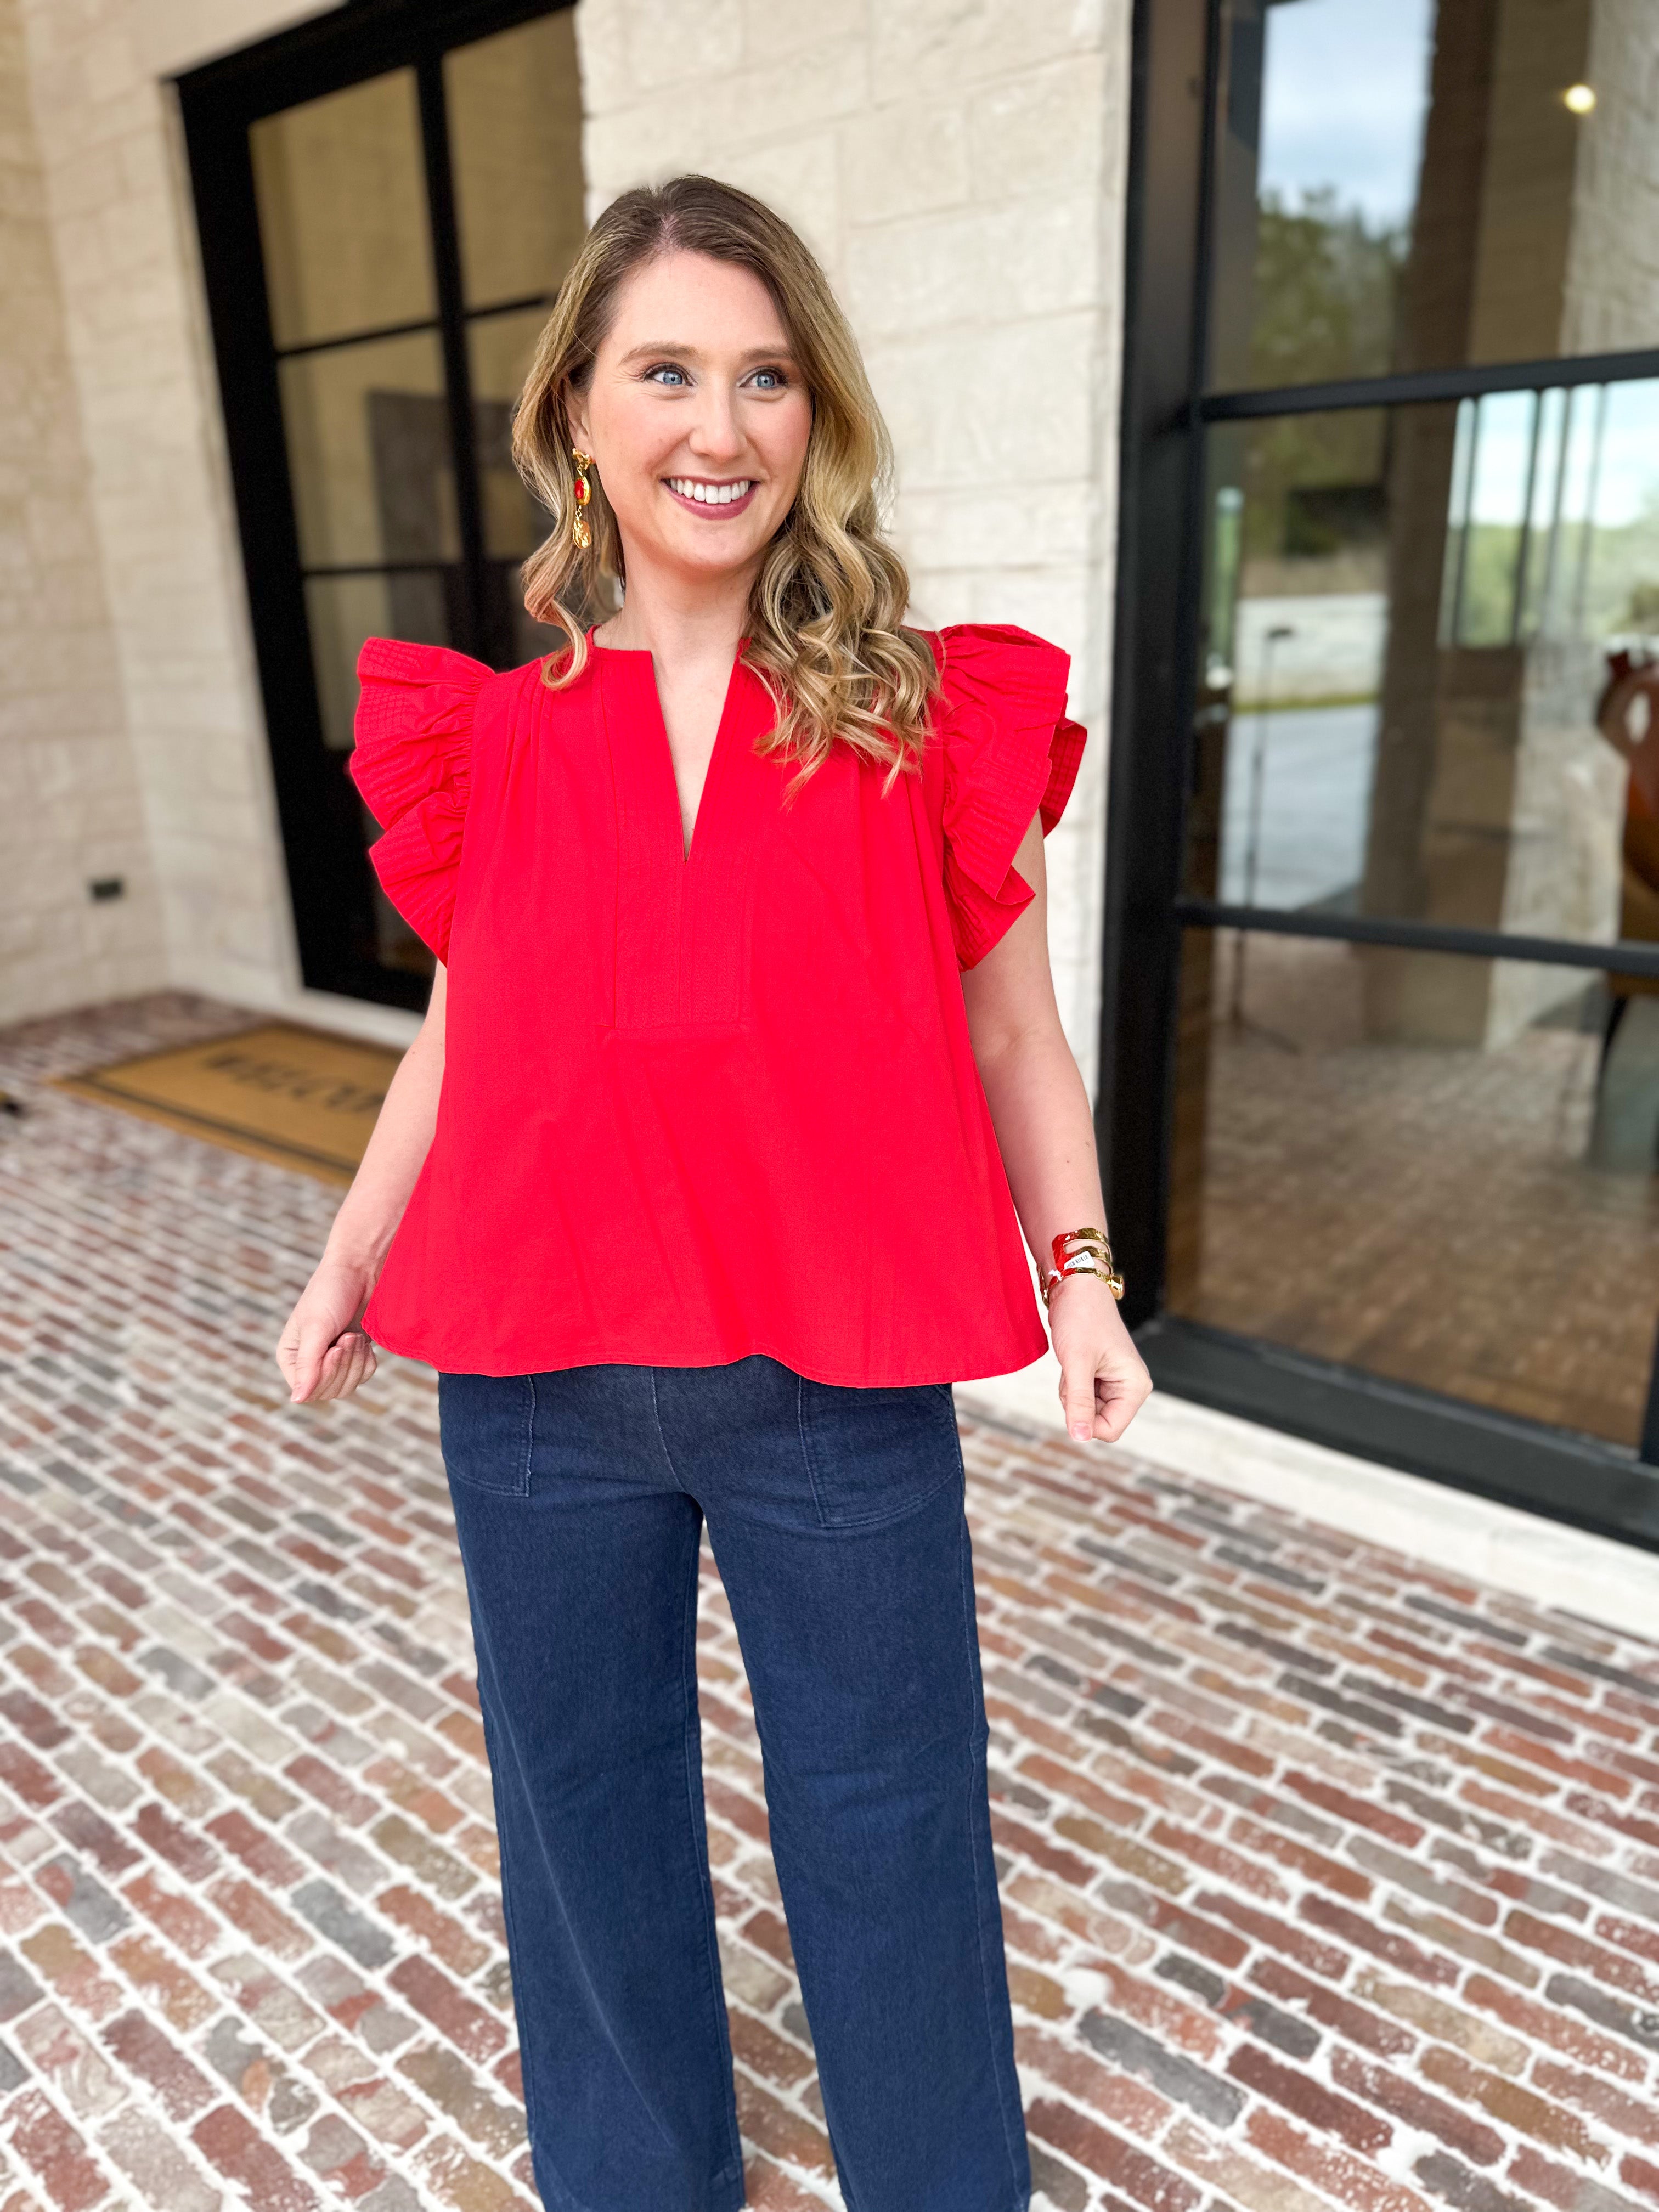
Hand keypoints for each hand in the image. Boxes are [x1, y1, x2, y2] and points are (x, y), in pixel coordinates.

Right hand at [275, 1258, 378, 1404]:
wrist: (360, 1271)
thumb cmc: (331, 1293)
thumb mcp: (316, 1328)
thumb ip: (308, 1365)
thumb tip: (296, 1401)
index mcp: (290, 1357)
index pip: (308, 1390)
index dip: (325, 1375)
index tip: (335, 1348)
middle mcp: (309, 1364)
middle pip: (329, 1392)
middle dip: (344, 1366)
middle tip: (347, 1336)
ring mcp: (332, 1362)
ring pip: (347, 1387)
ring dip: (356, 1362)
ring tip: (355, 1335)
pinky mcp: (354, 1356)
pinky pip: (363, 1376)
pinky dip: (367, 1361)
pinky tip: (364, 1339)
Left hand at [1048, 1273, 1152, 1443]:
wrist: (1076, 1288)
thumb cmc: (1080, 1319)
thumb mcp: (1077, 1363)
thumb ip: (1079, 1403)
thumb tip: (1079, 1438)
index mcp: (1136, 1386)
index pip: (1110, 1430)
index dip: (1084, 1422)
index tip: (1071, 1394)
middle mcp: (1131, 1387)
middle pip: (1097, 1421)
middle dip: (1077, 1403)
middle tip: (1073, 1372)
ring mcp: (1117, 1383)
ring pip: (1087, 1410)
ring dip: (1072, 1393)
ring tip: (1073, 1363)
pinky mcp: (1102, 1377)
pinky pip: (1082, 1397)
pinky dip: (1071, 1384)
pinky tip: (1073, 1363)